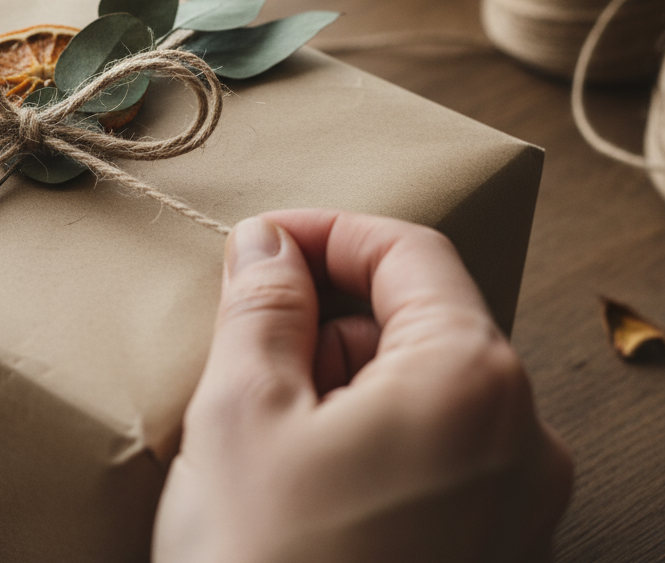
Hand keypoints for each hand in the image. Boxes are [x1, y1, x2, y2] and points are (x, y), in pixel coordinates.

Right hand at [154, 210, 571, 562]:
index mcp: (472, 381)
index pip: (411, 252)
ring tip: (262, 443)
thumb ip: (262, 307)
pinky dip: (365, 445)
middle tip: (242, 356)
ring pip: (422, 395)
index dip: (327, 231)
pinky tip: (297, 490)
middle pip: (420, 324)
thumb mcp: (242, 413)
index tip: (260, 244)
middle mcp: (521, 439)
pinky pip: (433, 460)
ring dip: (340, 388)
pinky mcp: (492, 554)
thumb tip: (268, 246)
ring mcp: (516, 507)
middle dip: (327, 322)